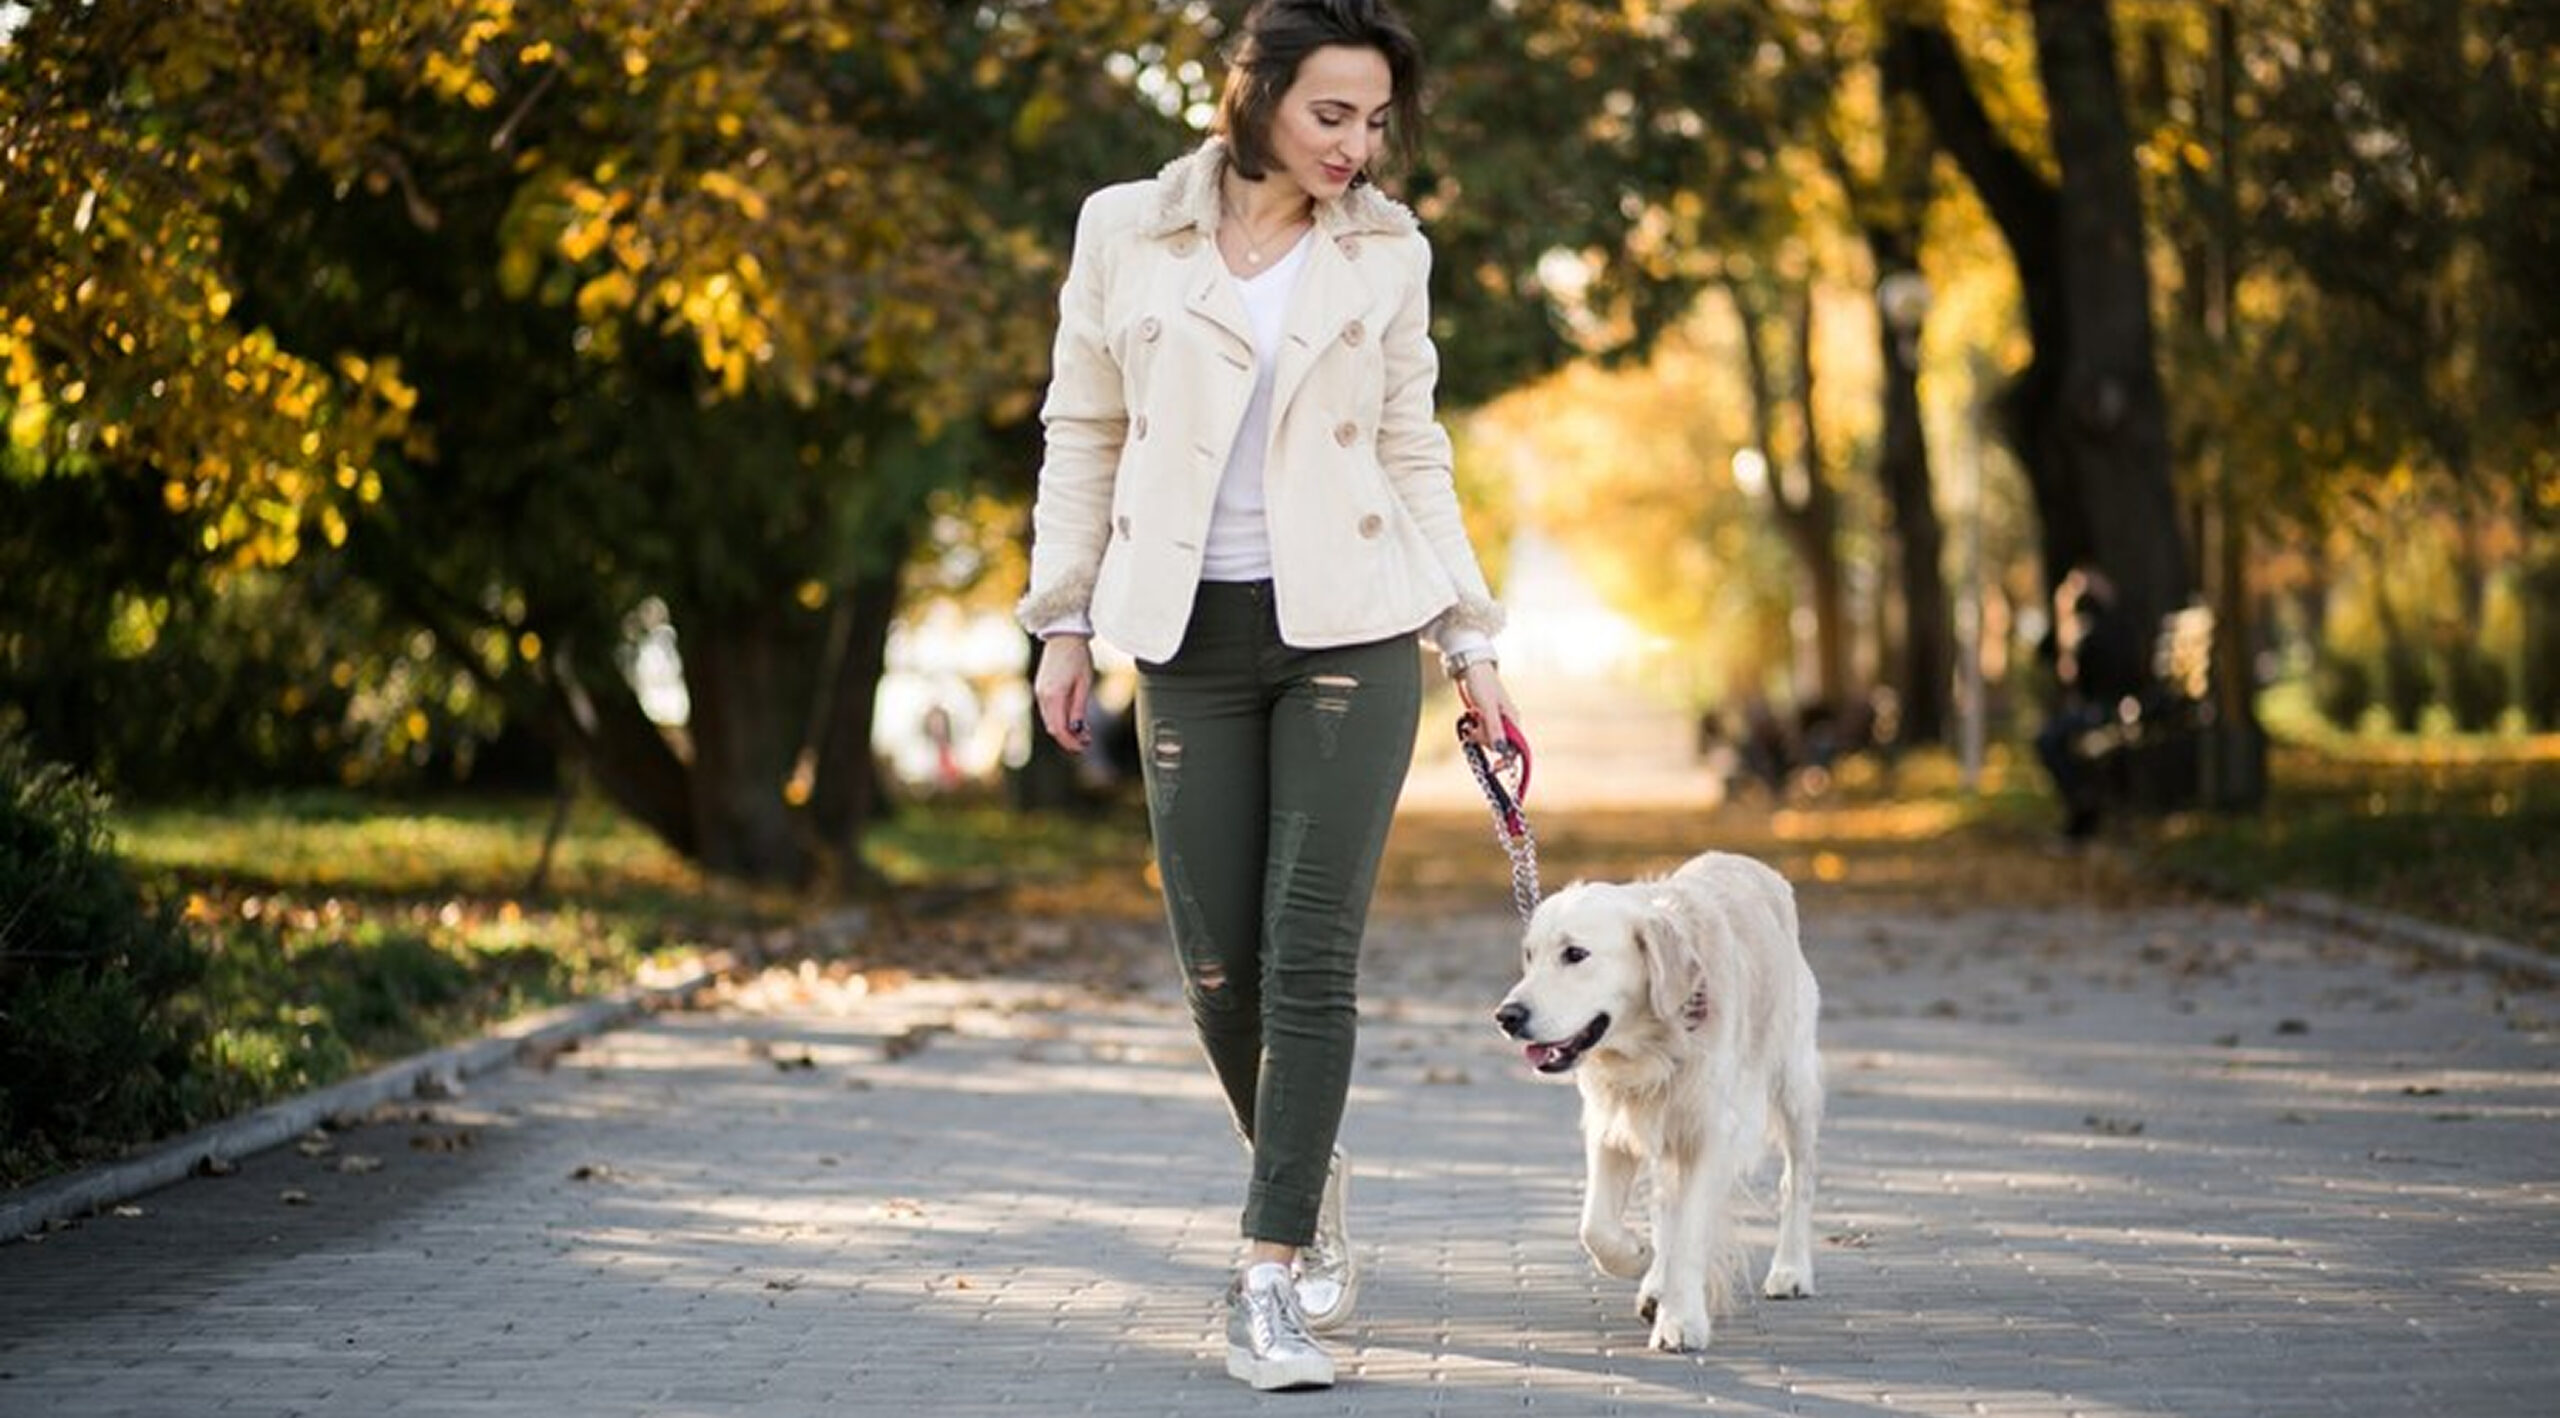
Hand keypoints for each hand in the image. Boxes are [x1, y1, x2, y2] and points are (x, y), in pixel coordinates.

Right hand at [1034, 635, 1095, 753]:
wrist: (1064, 635)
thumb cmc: (1078, 656)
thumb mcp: (1084, 683)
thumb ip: (1078, 708)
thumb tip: (1077, 729)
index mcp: (1053, 696)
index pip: (1059, 729)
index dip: (1071, 742)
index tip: (1084, 747)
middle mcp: (1043, 696)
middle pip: (1053, 728)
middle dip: (1069, 739)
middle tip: (1087, 742)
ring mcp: (1040, 693)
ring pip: (1050, 721)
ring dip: (1065, 730)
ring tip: (1085, 732)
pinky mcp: (1041, 689)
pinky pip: (1049, 711)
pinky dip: (1060, 719)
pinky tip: (1074, 719)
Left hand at [1456, 661, 1522, 752]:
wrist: (1471, 668)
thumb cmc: (1482, 684)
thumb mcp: (1487, 708)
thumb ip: (1494, 729)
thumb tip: (1501, 751)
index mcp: (1513, 719)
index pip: (1515, 747)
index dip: (1506, 759)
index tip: (1494, 767)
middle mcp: (1508, 722)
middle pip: (1498, 744)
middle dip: (1485, 740)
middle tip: (1475, 727)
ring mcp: (1497, 720)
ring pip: (1488, 739)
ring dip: (1478, 734)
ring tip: (1472, 719)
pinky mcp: (1487, 718)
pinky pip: (1482, 732)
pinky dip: (1475, 729)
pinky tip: (1470, 719)